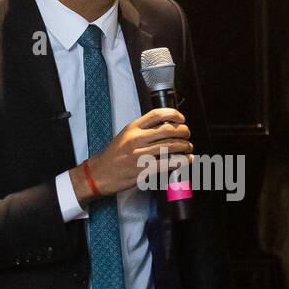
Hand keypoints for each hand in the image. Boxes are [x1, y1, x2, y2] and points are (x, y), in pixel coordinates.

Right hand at [70, 108, 192, 203]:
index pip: (157, 114)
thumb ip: (143, 130)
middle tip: (187, 135)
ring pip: (170, 146)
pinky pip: (167, 163)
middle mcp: (136, 139)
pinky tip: (186, 160)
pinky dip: (181, 161)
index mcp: (133, 128)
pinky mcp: (143, 170)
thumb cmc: (113, 155)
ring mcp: (140, 155)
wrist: (99, 173)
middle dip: (183, 132)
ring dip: (184, 147)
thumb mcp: (125, 135)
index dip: (174, 114)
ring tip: (188, 148)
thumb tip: (166, 127)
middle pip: (168, 130)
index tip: (182, 119)